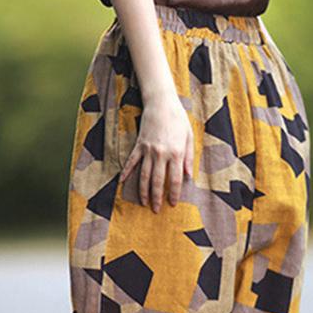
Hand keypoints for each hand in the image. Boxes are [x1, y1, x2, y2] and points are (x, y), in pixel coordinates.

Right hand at [118, 93, 193, 212]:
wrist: (161, 102)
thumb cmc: (178, 119)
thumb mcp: (189, 137)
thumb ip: (189, 158)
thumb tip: (189, 177)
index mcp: (176, 153)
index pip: (175, 180)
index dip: (173, 194)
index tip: (172, 204)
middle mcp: (161, 154)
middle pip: (157, 181)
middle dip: (157, 198)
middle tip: (156, 210)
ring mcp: (148, 150)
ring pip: (144, 175)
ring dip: (143, 191)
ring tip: (143, 203)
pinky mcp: (139, 145)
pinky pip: (132, 162)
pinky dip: (126, 173)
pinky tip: (122, 183)